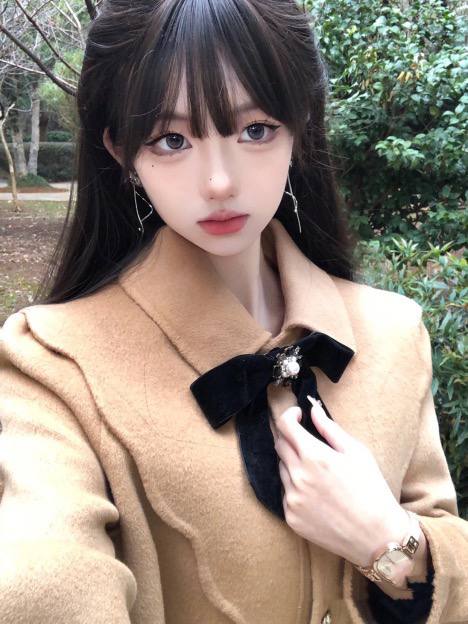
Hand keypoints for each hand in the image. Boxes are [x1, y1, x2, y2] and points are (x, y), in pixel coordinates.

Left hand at [273, 396, 408, 566]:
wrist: (377, 537)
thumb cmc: (371, 489)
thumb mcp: (356, 452)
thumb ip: (329, 429)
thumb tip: (312, 409)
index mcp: (314, 457)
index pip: (285, 426)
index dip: (289, 415)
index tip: (298, 415)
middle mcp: (298, 477)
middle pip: (279, 446)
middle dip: (290, 438)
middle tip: (307, 442)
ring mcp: (292, 499)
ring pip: (282, 469)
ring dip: (293, 464)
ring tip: (318, 473)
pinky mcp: (291, 518)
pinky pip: (285, 493)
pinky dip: (295, 488)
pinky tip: (316, 494)